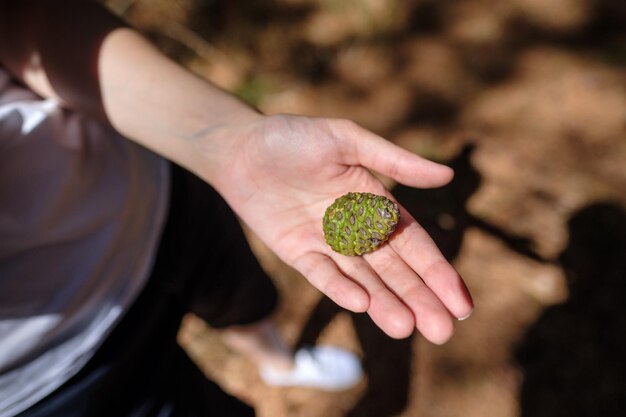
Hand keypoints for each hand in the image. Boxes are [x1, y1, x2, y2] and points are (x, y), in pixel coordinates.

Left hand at [199, 114, 473, 342]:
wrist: (239, 147)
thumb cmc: (294, 137)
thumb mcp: (347, 140)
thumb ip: (394, 160)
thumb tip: (447, 176)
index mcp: (375, 202)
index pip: (414, 244)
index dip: (438, 273)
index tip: (462, 304)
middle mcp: (356, 229)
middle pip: (394, 270)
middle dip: (419, 299)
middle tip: (443, 332)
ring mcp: (327, 244)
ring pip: (362, 279)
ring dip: (384, 304)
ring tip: (406, 329)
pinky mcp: (298, 253)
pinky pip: (322, 275)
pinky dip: (339, 289)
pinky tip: (361, 305)